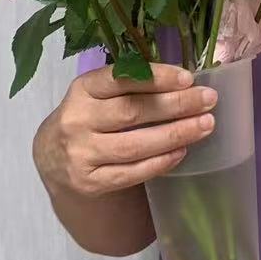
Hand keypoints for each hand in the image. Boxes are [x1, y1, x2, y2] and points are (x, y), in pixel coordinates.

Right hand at [33, 63, 216, 199]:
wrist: (52, 158)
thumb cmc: (89, 116)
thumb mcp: (98, 93)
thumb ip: (130, 85)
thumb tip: (184, 81)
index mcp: (82, 90)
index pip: (120, 79)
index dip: (155, 77)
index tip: (187, 78)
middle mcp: (77, 120)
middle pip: (132, 112)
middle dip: (175, 105)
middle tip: (208, 99)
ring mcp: (81, 154)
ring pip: (134, 144)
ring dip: (175, 134)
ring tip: (205, 125)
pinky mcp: (89, 182)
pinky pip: (131, 172)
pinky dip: (160, 162)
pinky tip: (182, 151)